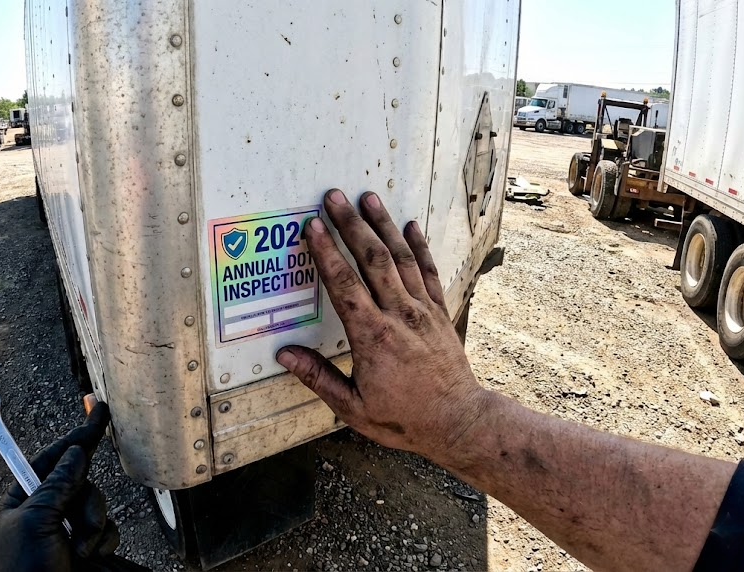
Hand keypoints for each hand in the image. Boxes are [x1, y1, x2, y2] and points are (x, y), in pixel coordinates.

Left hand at [0, 403, 120, 571]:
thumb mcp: (35, 523)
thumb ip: (57, 484)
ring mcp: (71, 531)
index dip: (75, 436)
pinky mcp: (92, 549)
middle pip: (81, 480)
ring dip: (94, 526)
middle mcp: (49, 512)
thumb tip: (75, 452)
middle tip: (77, 526)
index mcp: (24, 501)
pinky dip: (104, 541)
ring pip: (99, 505)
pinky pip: (109, 529)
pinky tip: (89, 559)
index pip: (51, 457)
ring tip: (79, 552)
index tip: (99, 412)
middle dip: (86, 500)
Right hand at [276, 189, 490, 464]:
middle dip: (351, 224)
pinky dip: (418, 246)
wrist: (458, 422)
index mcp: (371, 337)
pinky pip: (427, 271)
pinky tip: (409, 225)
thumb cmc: (403, 418)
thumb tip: (284, 355)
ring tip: (367, 197)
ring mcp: (422, 310)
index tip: (313, 225)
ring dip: (382, 225)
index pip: (343, 285)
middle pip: (372, 259)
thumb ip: (318, 377)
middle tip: (334, 195)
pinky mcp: (439, 312)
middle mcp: (398, 315)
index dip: (326, 252)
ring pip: (400, 258)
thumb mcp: (352, 407)